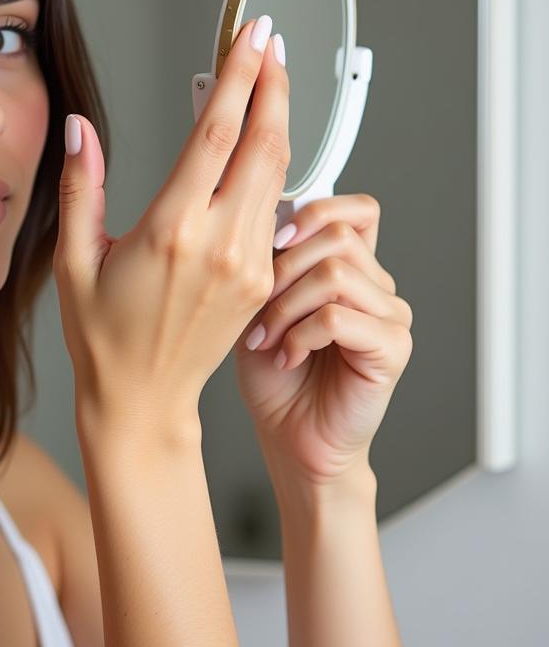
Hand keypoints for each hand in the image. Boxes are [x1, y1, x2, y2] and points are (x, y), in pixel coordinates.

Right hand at [53, 17, 288, 438]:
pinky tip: (267, 143)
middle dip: (275, 84)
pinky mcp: (261, 279)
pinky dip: (276, 166)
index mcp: (172, 230)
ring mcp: (248, 263)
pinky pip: (276, 209)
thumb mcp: (75, 260)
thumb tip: (81, 129)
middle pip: (264, 142)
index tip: (252, 34)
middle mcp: (219, 243)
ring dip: (281, 120)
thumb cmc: (102, 337)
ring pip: (279, 172)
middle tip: (275, 43)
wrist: (143, 401)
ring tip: (275, 80)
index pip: (218, 132)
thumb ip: (82, 187)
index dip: (239, 74)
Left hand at [234, 193, 413, 486]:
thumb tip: (265, 217)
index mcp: (350, 269)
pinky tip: (287, 357)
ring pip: (333, 274)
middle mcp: (376, 287)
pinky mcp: (392, 348)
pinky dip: (300, 335)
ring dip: (285, 306)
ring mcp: (389, 316)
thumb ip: (270, 262)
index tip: (272, 236)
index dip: (316, 210)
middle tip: (255, 307)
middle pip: (337, 236)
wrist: (289, 437)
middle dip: (282, 268)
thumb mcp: (259, 306)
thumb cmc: (273, 376)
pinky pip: (339, 318)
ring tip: (266, 339)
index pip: (357, 210)